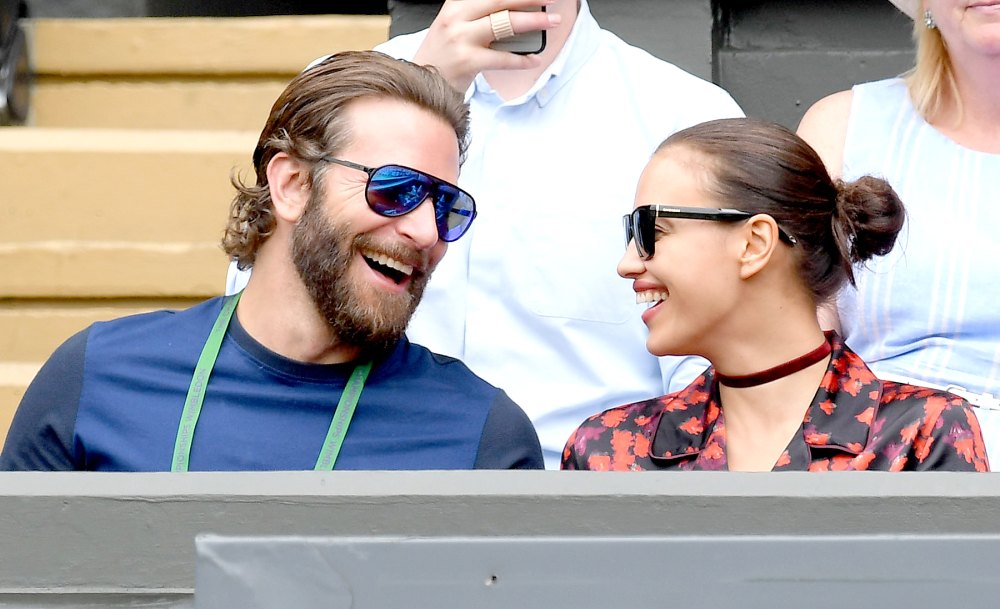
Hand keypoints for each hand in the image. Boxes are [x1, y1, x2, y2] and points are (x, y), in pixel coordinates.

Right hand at [413, 0, 560, 91]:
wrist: (420, 83)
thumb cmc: (444, 55)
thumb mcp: (456, 25)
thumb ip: (481, 15)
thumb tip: (518, 12)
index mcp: (455, 4)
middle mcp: (456, 17)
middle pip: (500, 1)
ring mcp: (461, 39)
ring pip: (504, 24)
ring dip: (533, 22)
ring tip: (552, 21)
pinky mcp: (467, 62)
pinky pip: (502, 59)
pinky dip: (521, 60)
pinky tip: (534, 59)